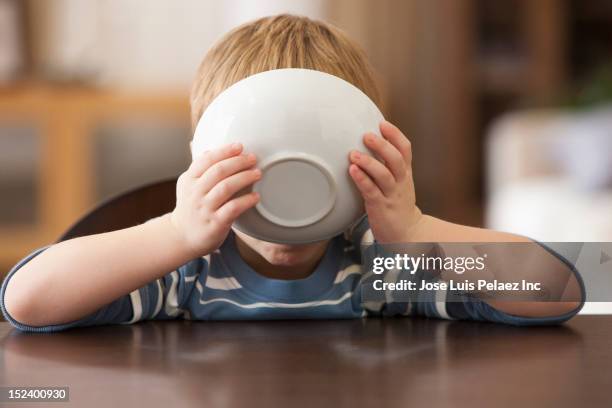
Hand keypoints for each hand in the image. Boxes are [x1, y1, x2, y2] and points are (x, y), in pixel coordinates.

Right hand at [170, 143, 260, 256]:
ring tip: (257, 173)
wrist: (181, 237)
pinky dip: (246, 201)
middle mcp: (195, 193)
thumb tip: (208, 149)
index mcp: (189, 180)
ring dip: (244, 178)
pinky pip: (233, 208)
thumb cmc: (190, 208)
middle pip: (218, 171)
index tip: (239, 146)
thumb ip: (198, 168)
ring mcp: (204, 208)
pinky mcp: (215, 223)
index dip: (224, 151)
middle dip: (238, 162)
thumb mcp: (187, 185)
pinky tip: (256, 197)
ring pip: (226, 187)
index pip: (206, 160)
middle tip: (253, 158)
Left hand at [348, 120, 422, 242]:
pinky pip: (371, 191)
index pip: (405, 149)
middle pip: (395, 159)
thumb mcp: (399, 182)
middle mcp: (400, 181)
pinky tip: (352, 171)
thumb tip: (371, 145)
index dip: (395, 135)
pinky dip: (362, 179)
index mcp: (405, 173)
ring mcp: (391, 194)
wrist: (407, 233)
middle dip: (382, 145)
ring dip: (368, 162)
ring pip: (384, 175)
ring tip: (354, 154)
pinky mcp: (380, 206)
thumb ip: (388, 165)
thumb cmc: (397, 205)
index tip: (383, 124)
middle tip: (367, 135)